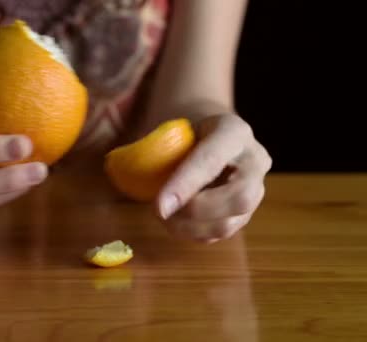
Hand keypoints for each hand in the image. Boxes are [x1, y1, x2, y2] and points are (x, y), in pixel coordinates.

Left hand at [157, 114, 271, 242]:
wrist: (207, 135)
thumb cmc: (183, 133)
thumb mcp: (170, 129)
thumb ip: (152, 148)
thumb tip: (117, 166)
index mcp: (233, 131)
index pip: (212, 160)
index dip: (184, 185)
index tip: (159, 206)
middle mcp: (254, 160)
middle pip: (239, 197)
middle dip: (196, 211)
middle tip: (162, 212)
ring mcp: (256, 188)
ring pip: (232, 222)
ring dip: (192, 228)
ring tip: (165, 218)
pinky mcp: (247, 211)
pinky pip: (224, 233)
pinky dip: (195, 234)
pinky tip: (177, 223)